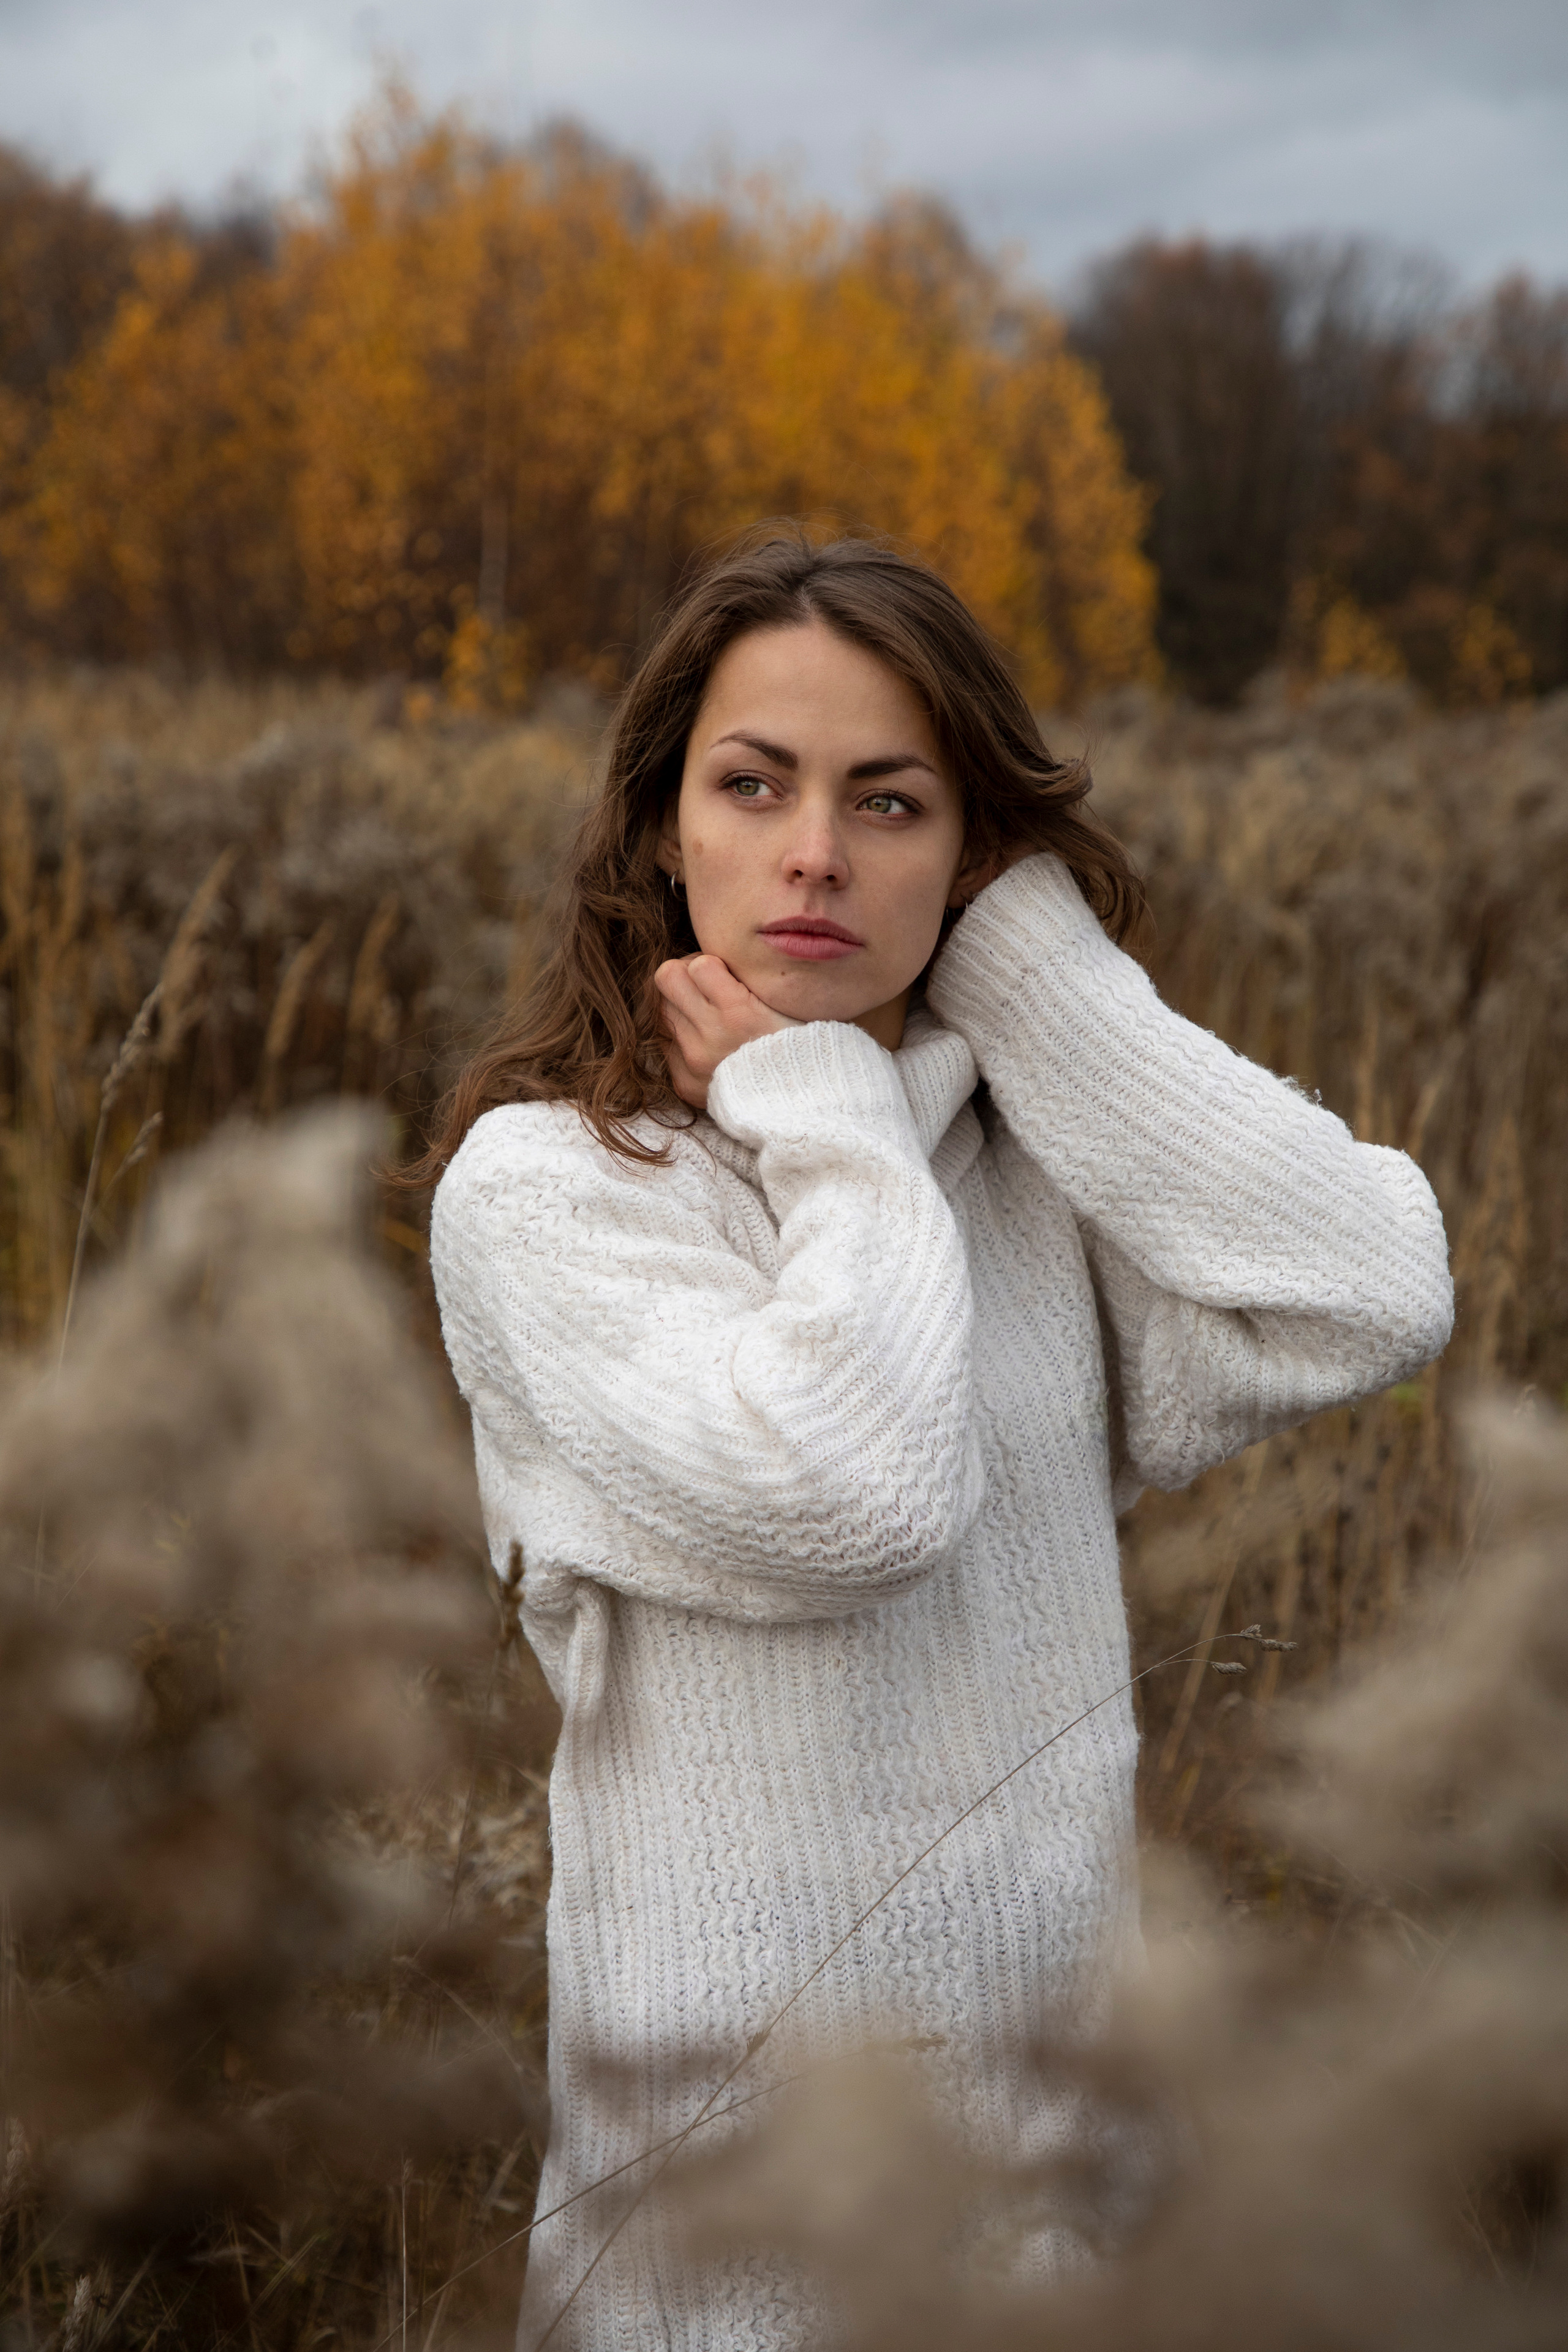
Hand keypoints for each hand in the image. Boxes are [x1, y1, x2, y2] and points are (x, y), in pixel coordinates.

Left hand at [654, 954, 797, 1110]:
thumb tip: (715, 958)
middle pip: (667, 979)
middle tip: (703, 986)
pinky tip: (707, 1045)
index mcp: (739, 1013)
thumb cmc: (800, 1047)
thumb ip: (749, 980)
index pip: (698, 964)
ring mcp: (693, 1063)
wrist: (800, 1104)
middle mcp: (710, 1038)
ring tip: (706, 1016)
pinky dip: (682, 1040)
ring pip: (661, 1011)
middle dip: (684, 976)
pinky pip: (666, 1045)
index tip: (722, 972)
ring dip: (680, 1007)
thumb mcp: (787, 1004)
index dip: (709, 963)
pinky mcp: (685, 1084)